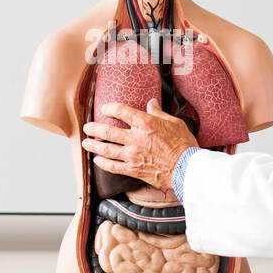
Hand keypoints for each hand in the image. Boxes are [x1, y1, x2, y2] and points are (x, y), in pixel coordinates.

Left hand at [81, 99, 198, 191]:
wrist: (186, 168)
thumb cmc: (184, 144)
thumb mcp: (174, 122)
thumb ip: (159, 113)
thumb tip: (151, 103)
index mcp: (145, 123)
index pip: (121, 111)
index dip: (110, 108)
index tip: (105, 109)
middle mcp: (135, 138)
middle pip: (107, 131)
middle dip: (94, 128)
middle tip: (86, 127)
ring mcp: (132, 155)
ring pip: (106, 149)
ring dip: (93, 145)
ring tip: (85, 143)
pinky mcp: (133, 169)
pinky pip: (113, 167)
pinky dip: (103, 164)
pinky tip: (97, 161)